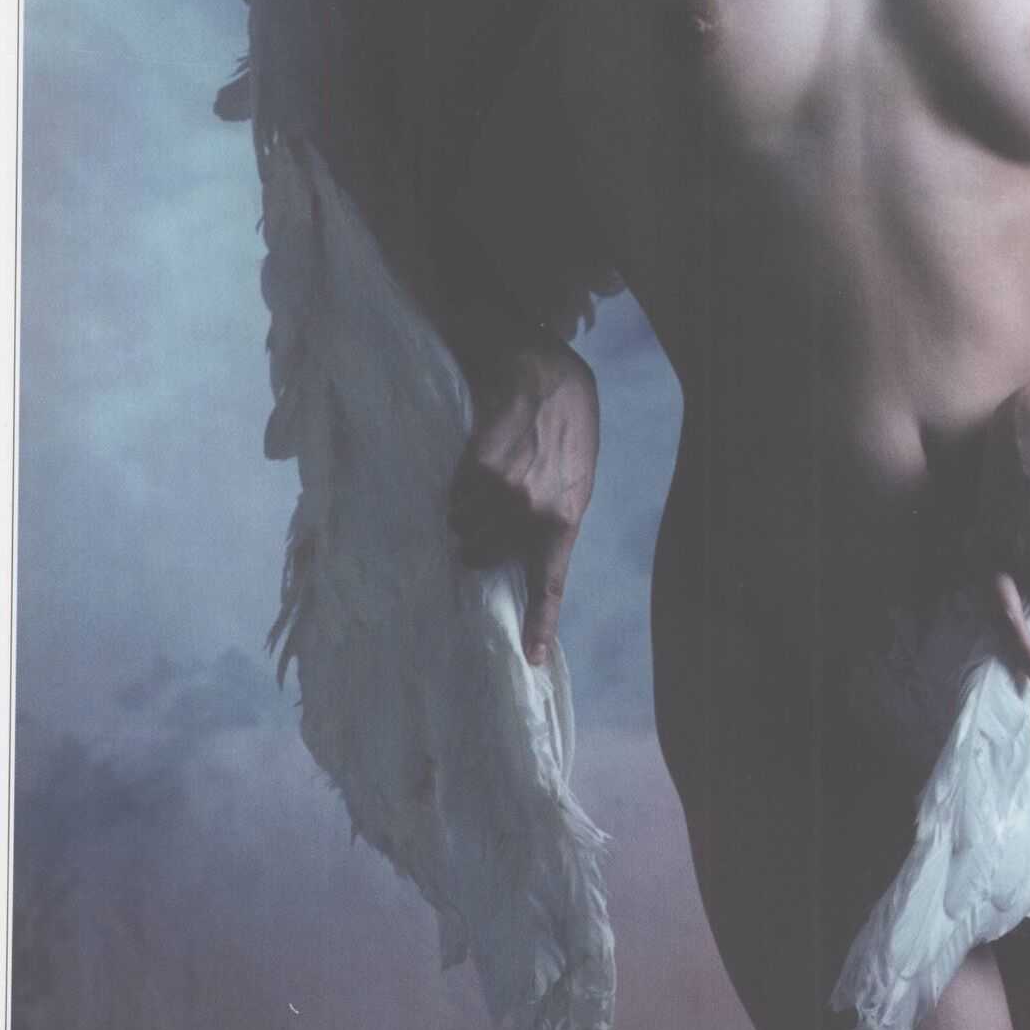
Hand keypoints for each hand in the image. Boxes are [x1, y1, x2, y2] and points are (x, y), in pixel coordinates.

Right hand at [448, 343, 599, 666]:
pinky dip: (456, 492)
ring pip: (463, 531)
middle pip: (484, 558)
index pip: (551, 582)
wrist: (542, 371)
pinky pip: (452, 501)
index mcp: (565, 518)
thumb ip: (555, 517)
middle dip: (481, 544)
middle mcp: (534, 513)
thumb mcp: (577, 475)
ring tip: (485, 482)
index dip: (540, 623)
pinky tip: (474, 465)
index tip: (533, 659)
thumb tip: (528, 553)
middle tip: (490, 513)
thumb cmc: (567, 421)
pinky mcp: (476, 469)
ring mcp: (505, 493)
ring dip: (466, 516)